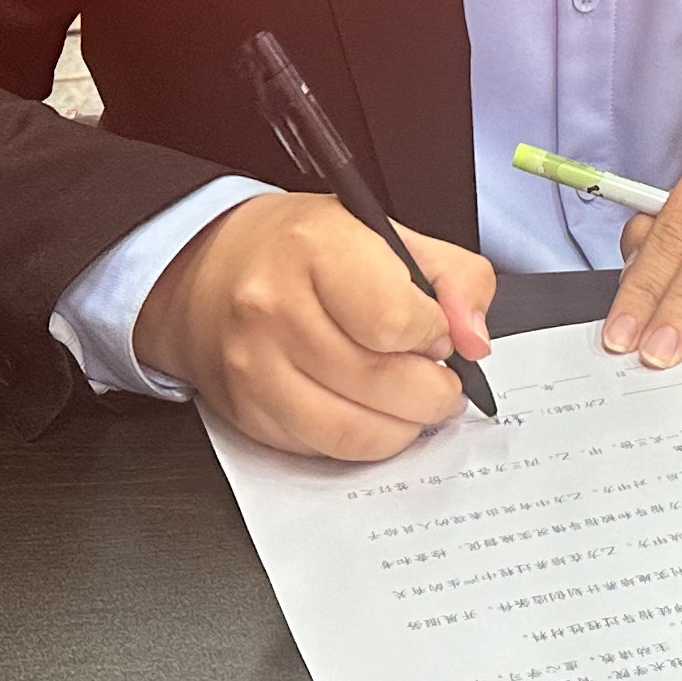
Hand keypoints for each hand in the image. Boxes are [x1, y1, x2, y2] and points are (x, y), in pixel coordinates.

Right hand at [134, 191, 493, 461]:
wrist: (207, 275)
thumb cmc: (298, 250)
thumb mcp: (382, 231)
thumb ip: (451, 275)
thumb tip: (474, 338)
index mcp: (314, 248)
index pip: (395, 320)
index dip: (435, 335)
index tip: (440, 333)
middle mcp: (274, 309)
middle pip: (383, 382)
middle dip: (434, 391)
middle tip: (442, 379)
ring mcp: (256, 369)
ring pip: (358, 431)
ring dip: (405, 425)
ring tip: (415, 401)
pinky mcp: (250, 415)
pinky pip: (326, 450)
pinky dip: (364, 440)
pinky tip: (372, 411)